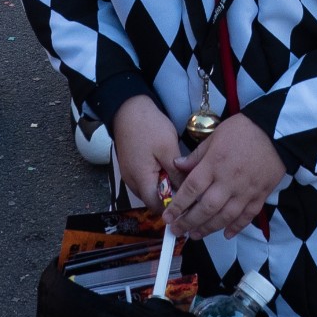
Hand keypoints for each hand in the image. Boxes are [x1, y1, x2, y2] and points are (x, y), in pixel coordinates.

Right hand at [110, 94, 178, 211]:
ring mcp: (129, 175)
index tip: (188, 201)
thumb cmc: (149, 127)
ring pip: (148, 191)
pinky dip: (155, 179)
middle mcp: (131, 181)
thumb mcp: (168, 148)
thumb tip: (186, 191)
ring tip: (178, 177)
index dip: (172, 207)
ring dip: (162, 188)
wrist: (128, 109)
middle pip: (152, 200)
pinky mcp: (130, 167)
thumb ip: (176, 172)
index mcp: (140, 179)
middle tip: (186, 187)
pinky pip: (144, 181)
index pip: (156, 206)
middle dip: (169, 197)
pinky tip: (167, 169)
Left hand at [166, 113, 285, 239]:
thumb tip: (178, 166)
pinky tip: (225, 234)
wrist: (276, 132)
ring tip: (195, 234)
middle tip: (177, 231)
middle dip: (189, 222)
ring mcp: (245, 191)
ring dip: (208, 228)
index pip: (191, 189)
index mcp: (214, 164)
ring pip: (225, 216)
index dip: (177, 205)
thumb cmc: (243, 130)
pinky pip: (247, 216)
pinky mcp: (260, 196)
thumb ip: (197, 155)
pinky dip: (236, 227)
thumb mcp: (215, 135)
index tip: (167, 217)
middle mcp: (228, 181)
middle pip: (206, 208)